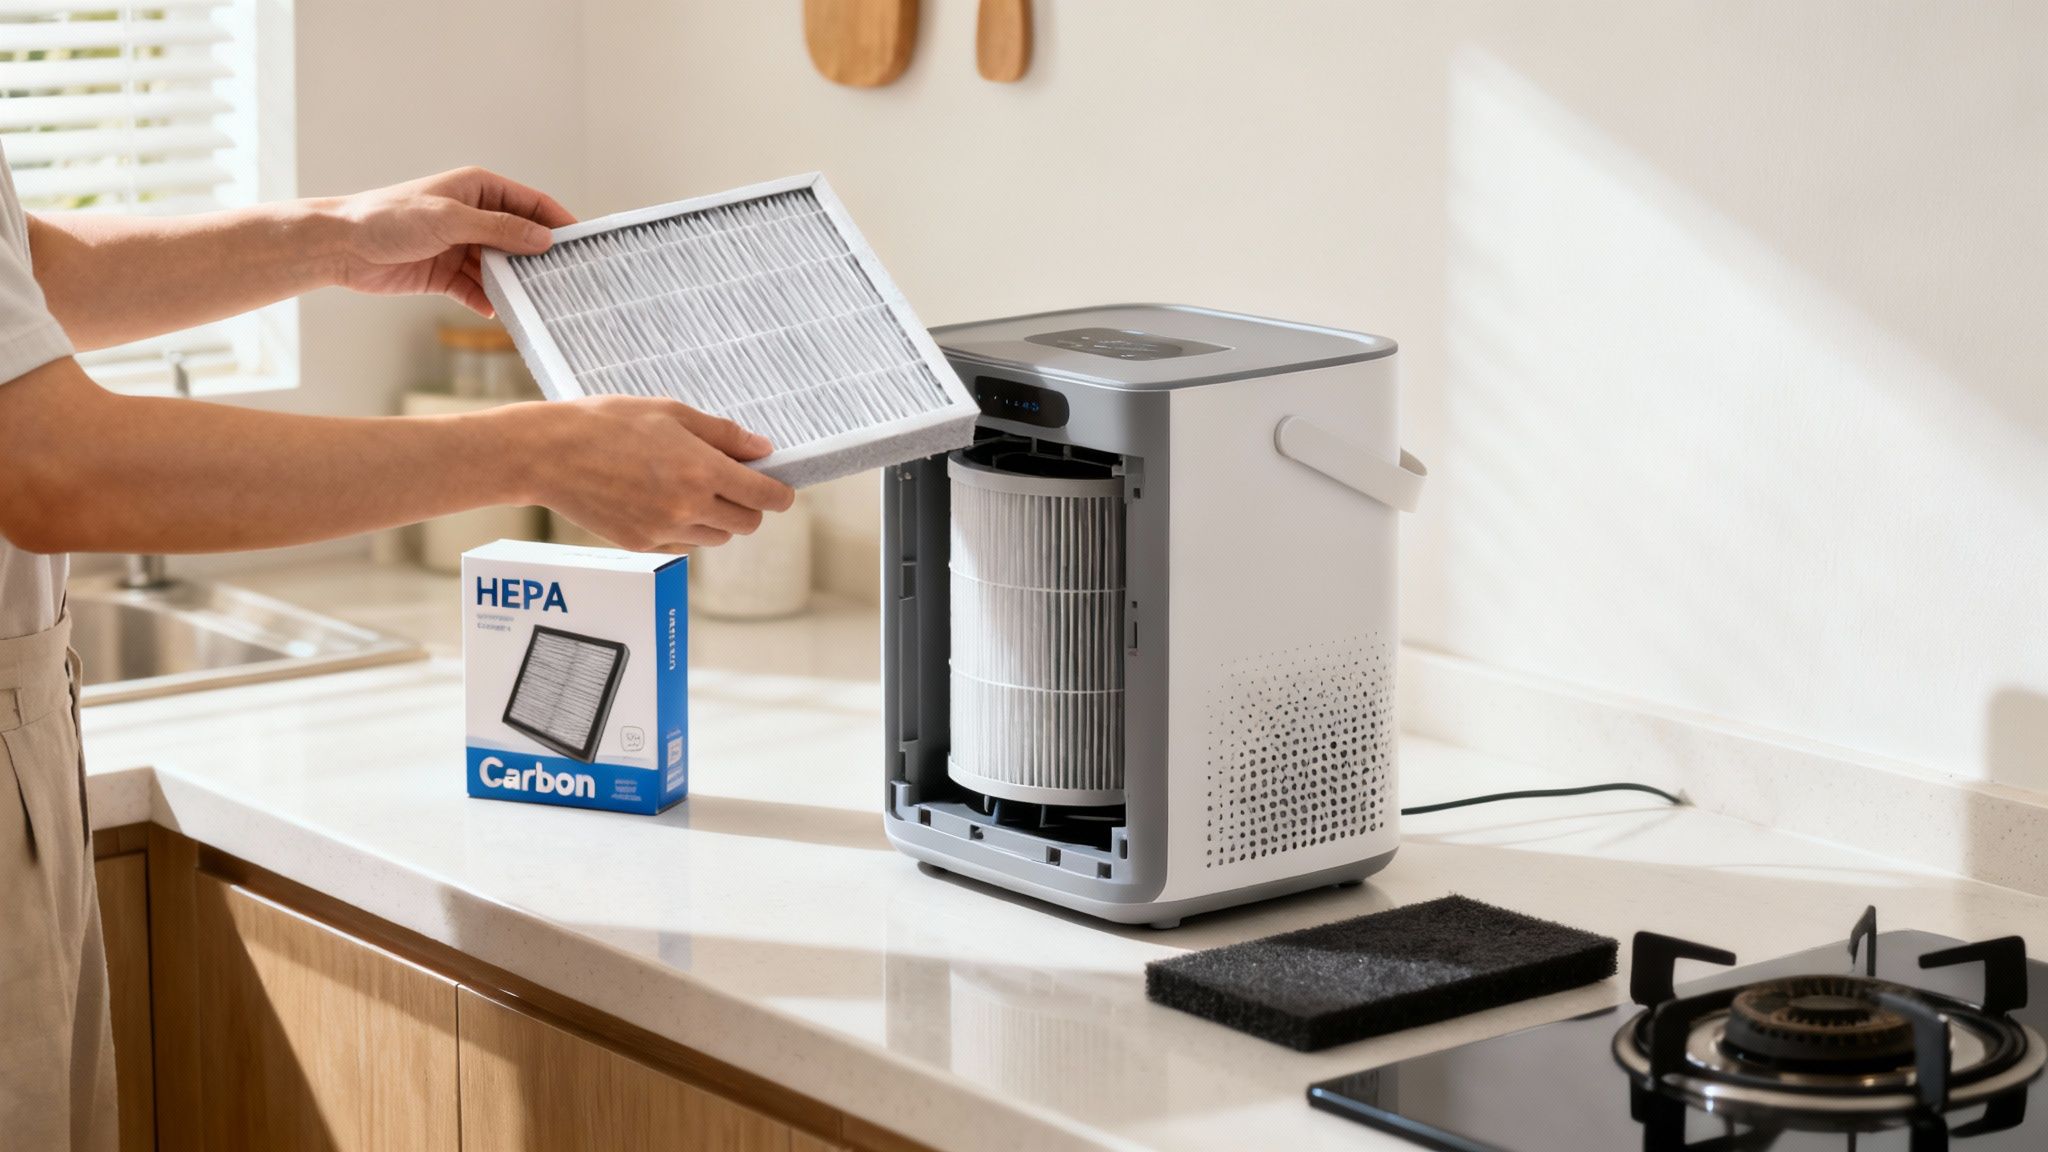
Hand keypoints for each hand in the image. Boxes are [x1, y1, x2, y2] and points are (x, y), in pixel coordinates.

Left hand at [329, 167, 574, 315]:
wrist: (342, 246)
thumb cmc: (390, 218)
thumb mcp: (451, 220)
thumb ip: (500, 230)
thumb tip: (544, 240)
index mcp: (478, 189)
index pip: (531, 204)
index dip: (559, 222)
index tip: (585, 245)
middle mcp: (474, 216)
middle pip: (520, 239)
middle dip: (540, 259)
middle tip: (566, 280)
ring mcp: (461, 246)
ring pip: (502, 267)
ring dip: (515, 284)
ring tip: (537, 302)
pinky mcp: (447, 275)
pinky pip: (479, 289)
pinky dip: (489, 300)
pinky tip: (497, 311)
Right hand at [510, 397, 796, 549]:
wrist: (547, 453)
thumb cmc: (607, 423)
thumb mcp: (671, 413)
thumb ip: (723, 434)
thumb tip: (763, 450)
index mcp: (702, 470)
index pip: (766, 497)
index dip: (780, 493)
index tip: (780, 488)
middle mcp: (688, 507)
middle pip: (748, 523)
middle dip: (749, 505)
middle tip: (731, 482)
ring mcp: (664, 530)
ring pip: (717, 537)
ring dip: (717, 518)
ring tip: (688, 487)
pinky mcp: (641, 545)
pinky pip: (682, 544)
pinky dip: (683, 528)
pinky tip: (658, 500)